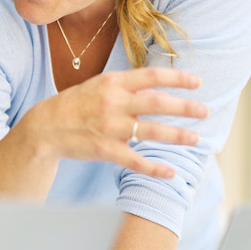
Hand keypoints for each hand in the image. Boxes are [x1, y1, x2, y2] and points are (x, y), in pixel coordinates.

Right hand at [30, 67, 206, 178]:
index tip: (198, 82)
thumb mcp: (99, 86)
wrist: (45, 127)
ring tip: (195, 139)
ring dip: (177, 136)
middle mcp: (113, 103)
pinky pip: (135, 161)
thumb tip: (159, 91)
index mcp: (112, 82)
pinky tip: (170, 172)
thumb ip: (127, 88)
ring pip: (152, 132)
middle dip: (185, 107)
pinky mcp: (105, 150)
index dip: (177, 78)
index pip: (152, 76)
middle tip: (205, 111)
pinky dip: (155, 168)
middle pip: (158, 103)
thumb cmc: (76, 105)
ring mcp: (110, 127)